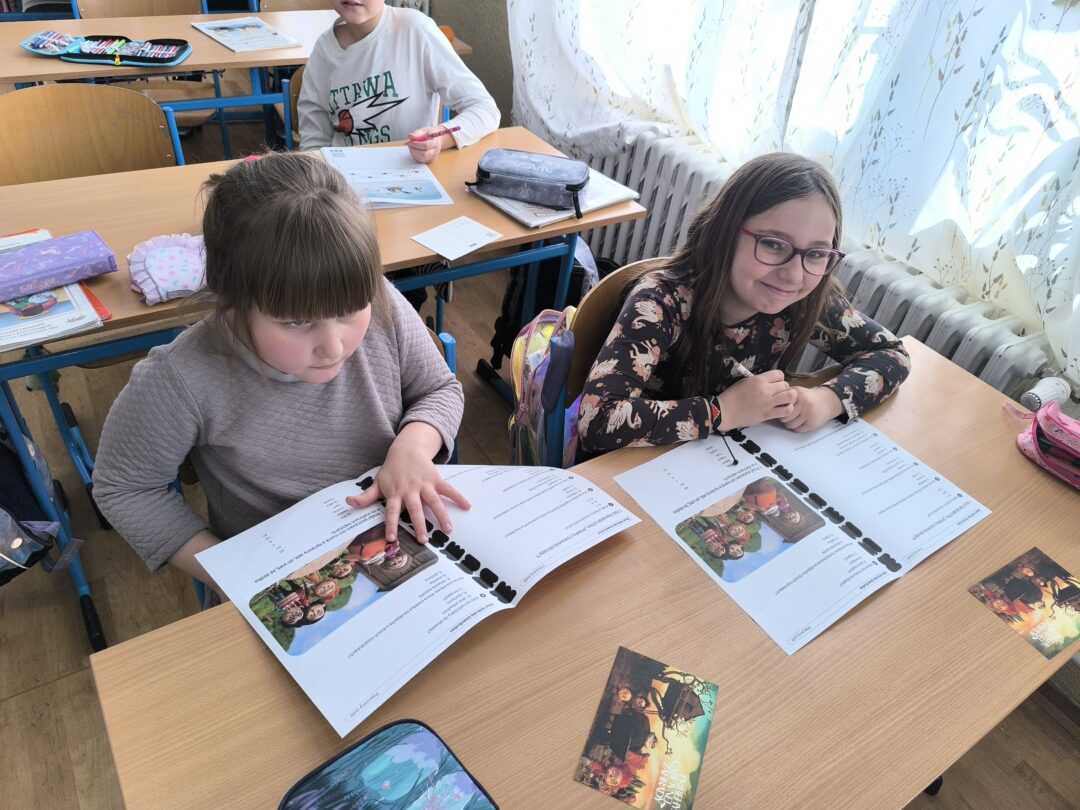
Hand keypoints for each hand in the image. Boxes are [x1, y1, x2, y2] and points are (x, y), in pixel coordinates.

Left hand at [345, 424, 469, 542]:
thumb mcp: (377, 482)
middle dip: (419, 525)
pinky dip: (458, 497)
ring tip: (448, 530)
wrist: (406, 449)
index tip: (391, 538)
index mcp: (395, 493)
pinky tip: (467, 506)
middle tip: (423, 540)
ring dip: (441, 515)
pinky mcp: (436, 479)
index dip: (391, 524)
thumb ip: (365, 496)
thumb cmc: (391, 470)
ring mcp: (424, 484)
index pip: (391, 511)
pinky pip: (448, 489)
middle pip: (415, 509)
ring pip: (434, 501)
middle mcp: (410, 490)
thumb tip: (348, 502)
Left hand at [406, 127, 451, 163]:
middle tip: (410, 144)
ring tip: (411, 147)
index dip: (417, 144)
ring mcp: (432, 157)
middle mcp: (435, 151)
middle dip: (414, 150)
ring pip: (421, 159)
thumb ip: (418, 133)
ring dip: (414, 153)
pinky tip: (414, 150)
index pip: (426, 146)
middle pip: (424, 154)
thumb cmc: (430, 134)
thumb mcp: (425, 130)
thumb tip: (410, 136)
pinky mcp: (428, 160)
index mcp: (435, 142)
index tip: (411, 141)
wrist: (436, 139)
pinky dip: (415, 156)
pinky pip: (420, 161)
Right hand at [714, 370, 796, 429]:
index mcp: (759, 380)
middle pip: (786, 385)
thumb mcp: (745, 382)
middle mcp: (766, 390)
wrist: (725, 412)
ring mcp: (768, 403)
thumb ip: (759, 381)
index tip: (774, 383)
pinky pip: (786, 410)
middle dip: (784, 388)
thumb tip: (770, 383)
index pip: (779, 374)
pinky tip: (781, 409)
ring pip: (790, 397)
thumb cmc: (732, 395)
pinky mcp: (768, 414)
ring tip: (783, 401)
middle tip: (778, 393)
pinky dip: (787, 409)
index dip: (779, 378)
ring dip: (788, 398)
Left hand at [778, 386, 843, 432]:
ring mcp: (809, 414)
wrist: (828, 401)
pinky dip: (795, 428)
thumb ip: (787, 396)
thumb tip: (772, 405)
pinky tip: (798, 423)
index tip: (779, 408)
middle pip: (785, 416)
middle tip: (785, 416)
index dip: (779, 408)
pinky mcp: (812, 423)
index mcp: (798, 394)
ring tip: (791, 420)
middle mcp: (804, 403)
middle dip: (783, 417)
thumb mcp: (798, 392)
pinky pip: (797, 429)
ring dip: (788, 424)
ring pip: (790, 424)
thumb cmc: (809, 397)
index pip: (782, 404)